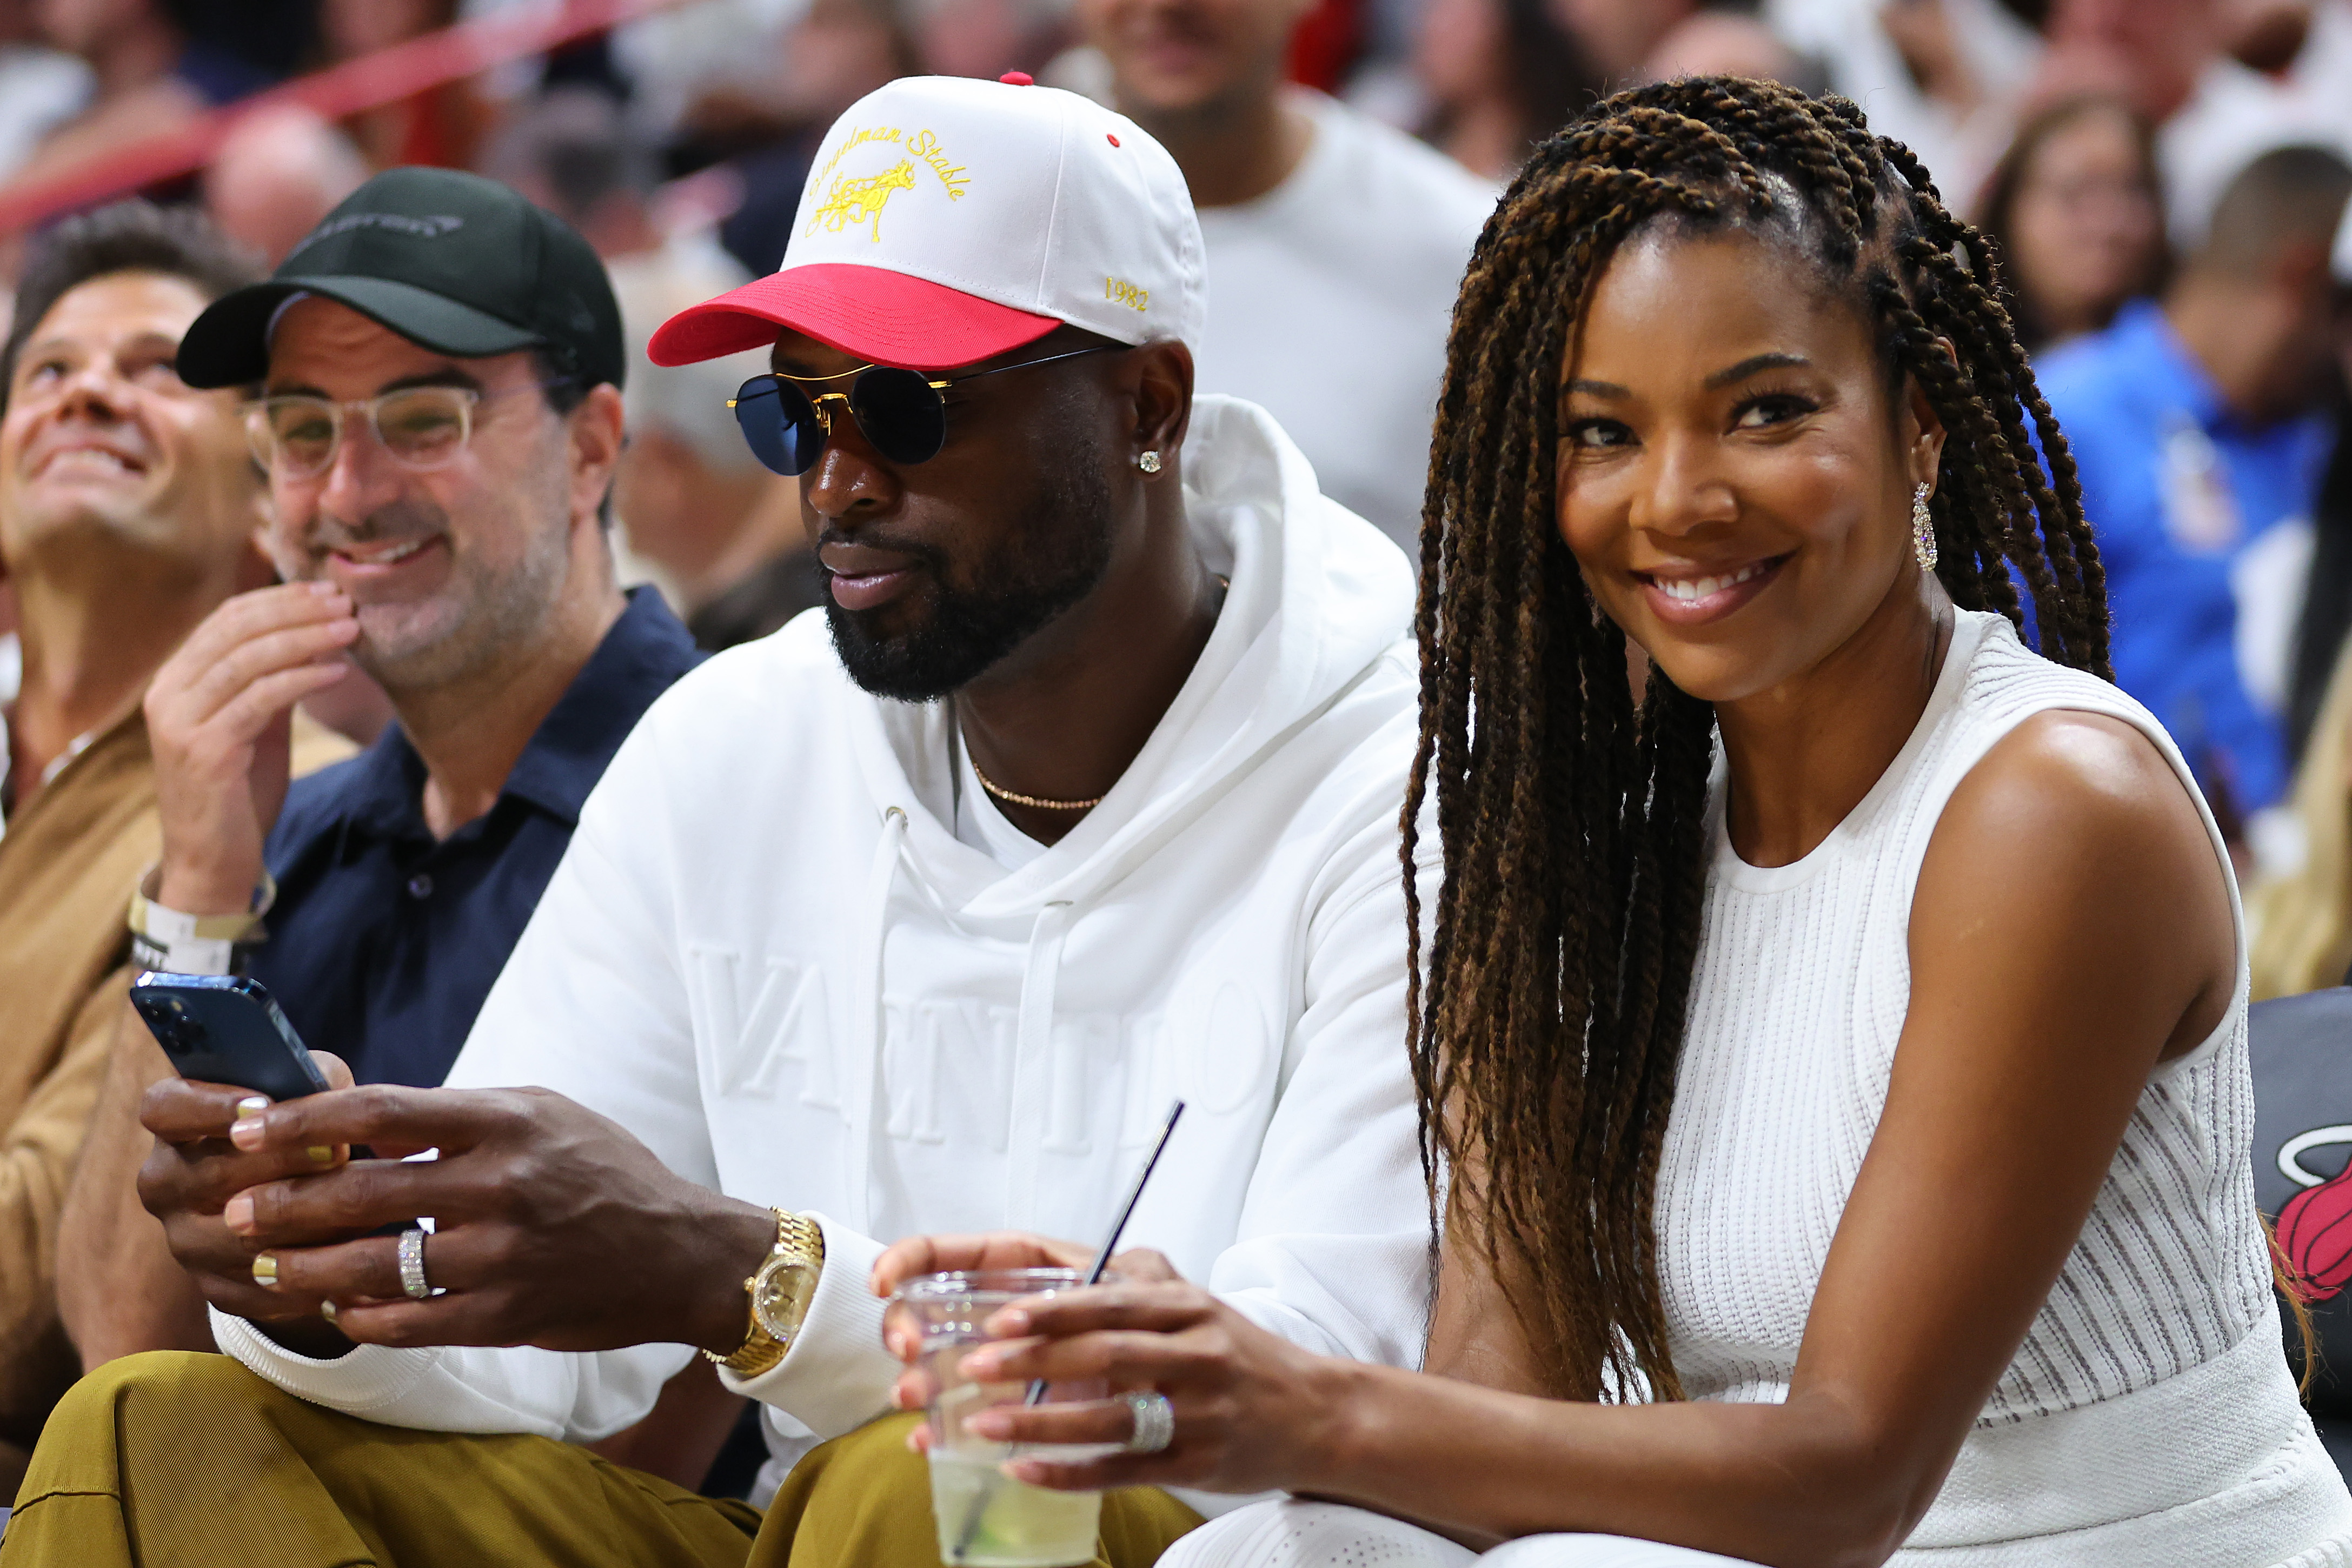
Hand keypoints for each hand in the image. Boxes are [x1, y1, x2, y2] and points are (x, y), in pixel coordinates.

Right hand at [135, 1051, 366, 1353]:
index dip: (207, 1106)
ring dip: (301, 1223)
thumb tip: (326, 1086)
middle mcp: (165, 1183)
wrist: (294, 1189)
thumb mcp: (303, 1089)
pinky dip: (306, 1275)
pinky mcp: (213, 1286)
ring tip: (356, 1207)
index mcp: (172, 1124)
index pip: (163, 1108)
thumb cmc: (297, 1123)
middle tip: (334, 1152)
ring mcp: (183, 1240)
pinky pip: (257, 1289)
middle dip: (280, 1163)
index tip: (259, 1105)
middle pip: (210, 1175)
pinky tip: (348, 1258)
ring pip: (236, 1239)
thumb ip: (309, 1077)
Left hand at [139, 1077, 774, 1354]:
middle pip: (363, 1191)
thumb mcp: (542, 1116)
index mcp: (507, 1122)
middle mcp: (503, 1186)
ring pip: (374, 1266)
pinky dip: (360, 1318)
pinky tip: (333, 1308)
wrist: (680, 1252)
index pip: (382, 1111)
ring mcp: (504, 1256)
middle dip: (282, 1203)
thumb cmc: (603, 1172)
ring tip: (264, 1266)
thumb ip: (457, 1118)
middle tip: (233, 1210)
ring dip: (304, 1269)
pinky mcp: (507, 1316)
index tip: (247, 1129)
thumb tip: (360, 1124)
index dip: (304, 1121)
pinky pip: (409, 1322)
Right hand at [146, 581, 356, 913]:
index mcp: (175, 681)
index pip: (227, 619)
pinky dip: (302, 680)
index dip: (280, 599)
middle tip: (346, 602)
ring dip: (306, 638)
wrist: (211, 861)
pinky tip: (337, 673)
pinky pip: (259, 700)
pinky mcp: (202, 750)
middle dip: (297, 610)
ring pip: (247, 659)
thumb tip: (316, 636)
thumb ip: (271, 683)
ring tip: (352, 630)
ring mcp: (178, 721)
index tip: (328, 591)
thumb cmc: (239, 794)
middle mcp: (167, 694)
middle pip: (237, 630)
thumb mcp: (255, 727)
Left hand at [877, 1236, 1354, 1496]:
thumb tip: (1055, 1264)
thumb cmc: (1240, 1355)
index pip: (1112, 1302)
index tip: (1001, 1317)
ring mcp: (1198, 1412)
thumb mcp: (1196, 1303)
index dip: (1054, 1310)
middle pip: (1106, 1355)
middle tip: (975, 1365)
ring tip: (983, 1422)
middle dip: (1033, 1361)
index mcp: (1188, 1308)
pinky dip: (1069, 1472)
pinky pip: (1122, 1469)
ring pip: (1110, 1417)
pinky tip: (1024, 1470)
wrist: (1315, 1414)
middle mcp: (1196, 1353)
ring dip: (1040, 1421)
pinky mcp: (1197, 1463)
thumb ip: (1134, 1282)